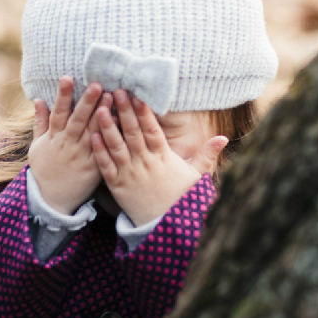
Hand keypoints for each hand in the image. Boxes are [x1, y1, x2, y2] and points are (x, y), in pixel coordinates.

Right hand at [26, 77, 108, 214]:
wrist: (53, 199)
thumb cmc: (45, 170)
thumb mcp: (38, 146)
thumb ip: (40, 122)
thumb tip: (39, 99)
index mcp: (54, 139)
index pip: (58, 113)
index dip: (63, 96)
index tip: (67, 78)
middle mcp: (68, 145)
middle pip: (78, 120)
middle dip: (87, 102)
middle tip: (96, 84)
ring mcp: (82, 156)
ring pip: (94, 132)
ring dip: (103, 114)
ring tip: (112, 96)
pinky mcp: (95, 167)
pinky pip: (105, 149)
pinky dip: (112, 136)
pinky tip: (122, 121)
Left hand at [91, 90, 227, 226]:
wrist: (163, 225)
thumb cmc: (179, 197)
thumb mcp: (196, 176)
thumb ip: (207, 155)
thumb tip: (224, 138)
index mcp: (163, 157)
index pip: (153, 131)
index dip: (145, 114)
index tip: (138, 97)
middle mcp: (145, 163)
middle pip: (133, 134)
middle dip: (125, 112)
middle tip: (117, 92)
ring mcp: (129, 174)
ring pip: (117, 147)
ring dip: (108, 128)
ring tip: (101, 109)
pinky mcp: (116, 186)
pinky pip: (106, 166)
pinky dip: (99, 151)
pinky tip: (93, 136)